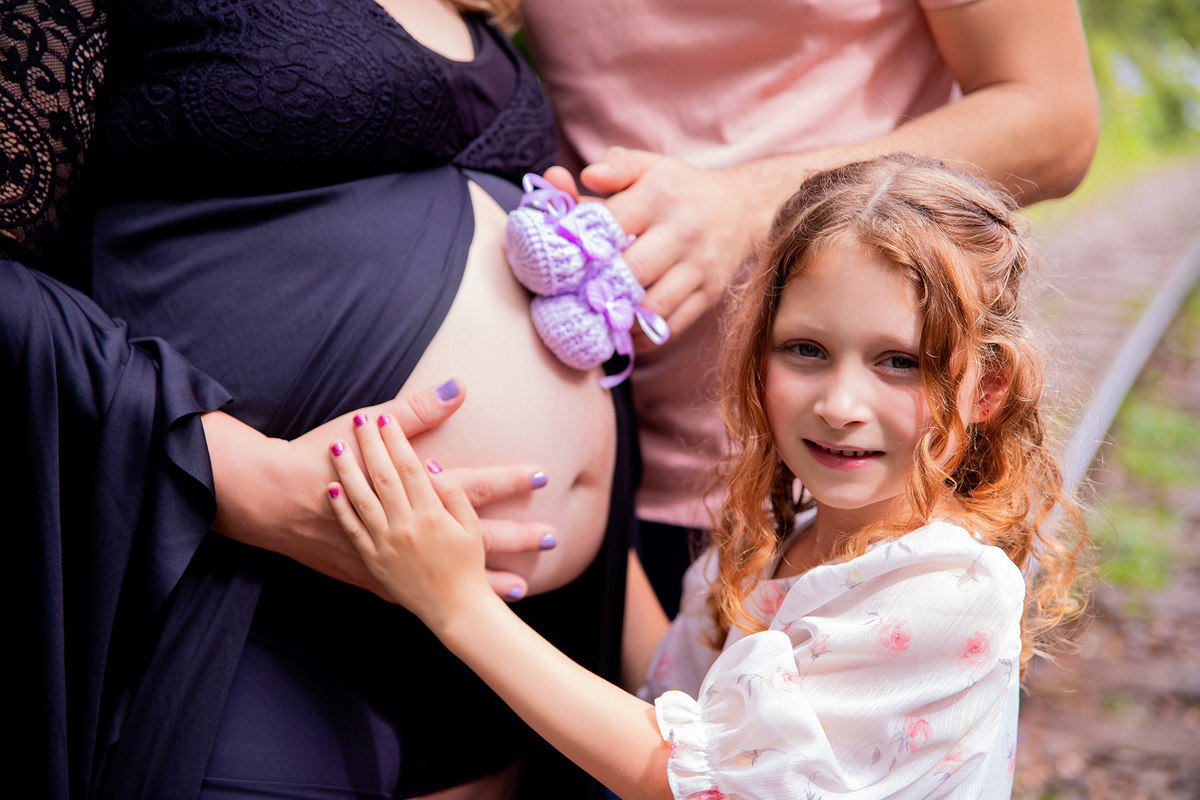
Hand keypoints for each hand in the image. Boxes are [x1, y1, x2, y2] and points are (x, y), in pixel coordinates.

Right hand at [208, 379, 554, 600]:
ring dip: (486, 574)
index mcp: (412, 490)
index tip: (541, 476)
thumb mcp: (368, 427)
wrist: (271, 499)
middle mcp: (408, 526)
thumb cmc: (320, 457)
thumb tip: (457, 387)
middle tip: (552, 539)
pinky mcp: (371, 573)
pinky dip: (441, 597)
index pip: (471, 483)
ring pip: (448, 567)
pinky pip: (415, 590)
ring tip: (523, 586)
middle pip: (472, 532)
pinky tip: (460, 606)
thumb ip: (416, 411)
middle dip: (514, 537)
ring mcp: (391, 554)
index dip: (507, 480)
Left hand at [545, 149, 772, 343]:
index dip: (580, 245)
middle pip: (631, 270)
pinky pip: (671, 326)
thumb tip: (559, 179)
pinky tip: (623, 331)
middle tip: (574, 296)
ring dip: (619, 318)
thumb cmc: (678, 190)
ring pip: (652, 305)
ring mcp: (698, 266)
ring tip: (597, 316)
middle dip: (598, 287)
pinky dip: (642, 336)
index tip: (561, 260)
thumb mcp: (647, 167)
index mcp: (658, 195)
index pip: (610, 224)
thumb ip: (607, 169)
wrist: (743, 208)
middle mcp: (681, 231)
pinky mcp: (708, 293)